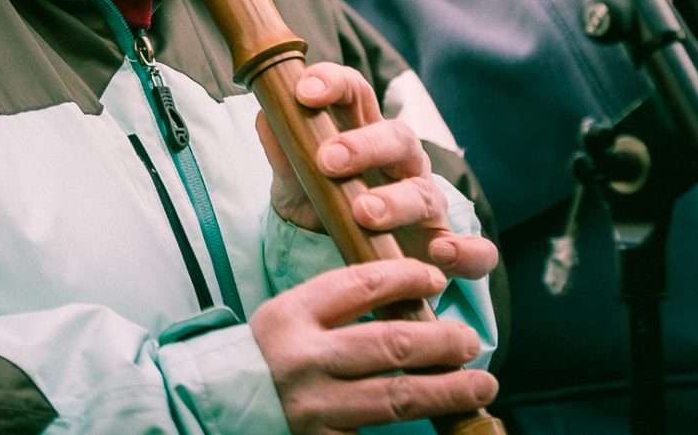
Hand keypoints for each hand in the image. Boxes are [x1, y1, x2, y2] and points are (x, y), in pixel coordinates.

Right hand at [250, 258, 497, 434]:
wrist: (215, 407)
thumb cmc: (265, 356)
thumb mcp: (289, 317)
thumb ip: (337, 307)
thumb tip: (411, 299)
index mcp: (293, 315)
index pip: (362, 284)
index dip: (408, 278)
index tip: (436, 279)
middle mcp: (304, 359)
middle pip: (390, 342)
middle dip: (442, 341)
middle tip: (471, 341)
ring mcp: (314, 406)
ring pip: (397, 395)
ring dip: (448, 389)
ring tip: (482, 384)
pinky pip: (378, 434)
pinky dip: (415, 429)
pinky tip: (445, 422)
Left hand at [256, 63, 498, 280]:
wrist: (344, 257)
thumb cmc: (324, 203)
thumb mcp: (296, 179)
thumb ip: (284, 150)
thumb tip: (268, 115)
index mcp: (364, 133)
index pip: (355, 93)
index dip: (333, 84)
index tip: (304, 91)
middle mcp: (401, 163)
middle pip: (396, 137)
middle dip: (365, 146)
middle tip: (329, 160)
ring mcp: (427, 204)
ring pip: (426, 193)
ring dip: (397, 201)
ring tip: (364, 212)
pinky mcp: (445, 247)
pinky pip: (475, 250)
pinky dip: (466, 251)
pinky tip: (441, 255)